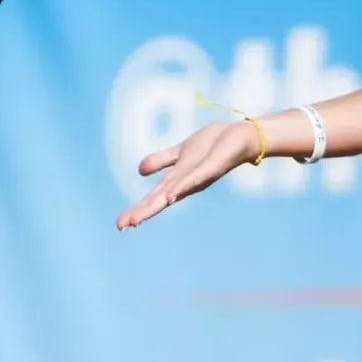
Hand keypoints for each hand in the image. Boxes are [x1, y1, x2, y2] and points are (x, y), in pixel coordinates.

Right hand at [116, 119, 259, 228]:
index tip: (121, 224)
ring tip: (138, 218)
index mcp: (178, 181)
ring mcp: (197, 176)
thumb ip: (161, 161)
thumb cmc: (213, 146)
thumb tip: (139, 171)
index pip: (153, 198)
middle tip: (121, 226)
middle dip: (140, 212)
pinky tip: (169, 195)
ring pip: (172, 193)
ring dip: (155, 204)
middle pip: (159, 200)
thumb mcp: (180, 152)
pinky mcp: (211, 168)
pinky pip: (194, 178)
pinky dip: (181, 187)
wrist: (241, 136)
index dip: (138, 210)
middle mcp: (186, 183)